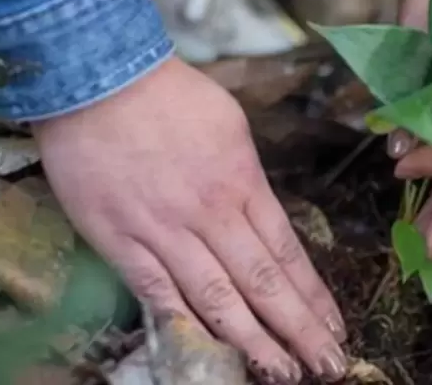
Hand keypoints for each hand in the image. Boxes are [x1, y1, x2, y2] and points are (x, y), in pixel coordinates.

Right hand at [33, 57, 345, 383]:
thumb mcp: (231, 127)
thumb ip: (249, 180)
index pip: (287, 253)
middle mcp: (211, 214)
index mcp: (243, 183)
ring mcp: (164, 232)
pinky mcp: (120, 242)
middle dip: (299, 330)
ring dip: (253, 341)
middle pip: (263, 283)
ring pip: (217, 299)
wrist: (96, 77)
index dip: (313, 296)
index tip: (335, 327)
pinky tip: (214, 356)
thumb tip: (262, 219)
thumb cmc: (168, 96)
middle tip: (327, 366)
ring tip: (281, 373)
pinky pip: (158, 294)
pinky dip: (188, 327)